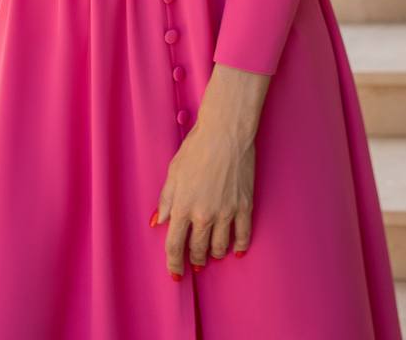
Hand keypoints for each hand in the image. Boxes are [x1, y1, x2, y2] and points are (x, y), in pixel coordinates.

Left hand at [152, 117, 255, 278]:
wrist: (226, 133)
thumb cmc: (197, 148)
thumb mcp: (173, 172)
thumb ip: (166, 200)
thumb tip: (160, 221)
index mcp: (183, 206)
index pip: (175, 246)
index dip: (174, 263)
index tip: (175, 273)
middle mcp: (204, 214)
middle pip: (198, 250)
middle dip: (195, 259)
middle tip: (195, 262)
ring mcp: (226, 212)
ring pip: (220, 247)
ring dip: (215, 254)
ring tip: (213, 253)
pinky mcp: (244, 206)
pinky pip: (243, 236)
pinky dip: (239, 246)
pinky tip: (235, 250)